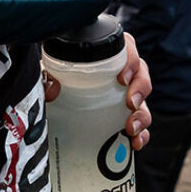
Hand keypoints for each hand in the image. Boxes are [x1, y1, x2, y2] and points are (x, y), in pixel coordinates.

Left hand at [43, 32, 151, 149]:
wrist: (53, 101)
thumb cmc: (55, 77)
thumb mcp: (49, 74)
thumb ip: (46, 78)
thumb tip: (53, 89)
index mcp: (106, 55)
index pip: (127, 49)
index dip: (131, 60)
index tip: (122, 78)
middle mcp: (120, 73)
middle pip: (141, 74)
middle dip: (141, 89)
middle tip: (131, 103)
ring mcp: (124, 95)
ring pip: (143, 102)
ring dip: (142, 116)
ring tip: (131, 129)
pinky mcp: (124, 115)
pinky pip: (140, 124)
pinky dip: (142, 134)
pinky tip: (135, 143)